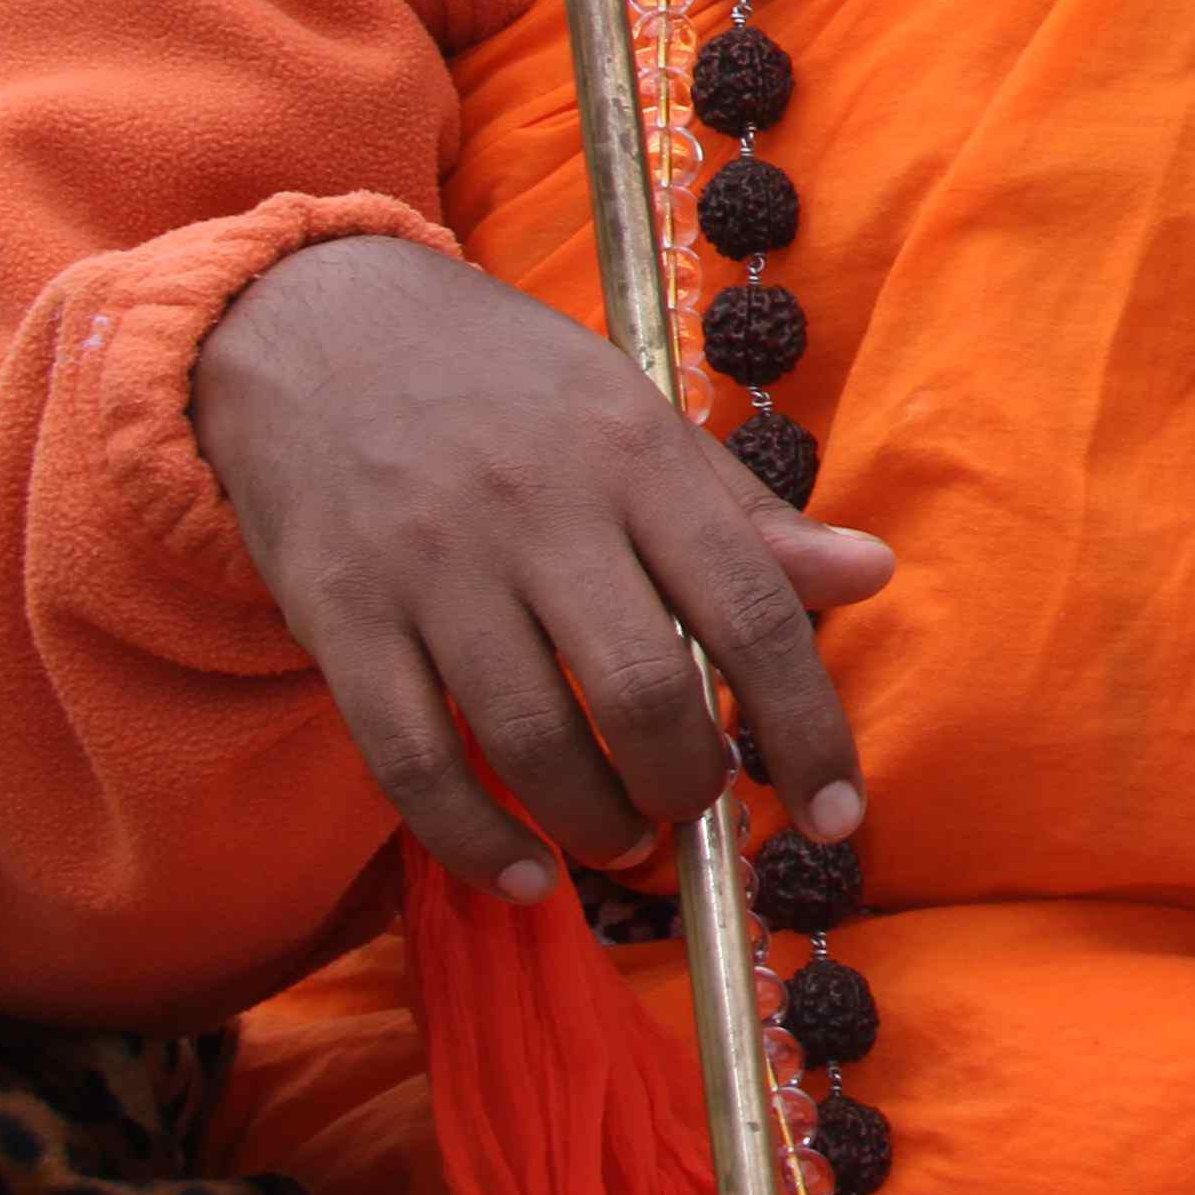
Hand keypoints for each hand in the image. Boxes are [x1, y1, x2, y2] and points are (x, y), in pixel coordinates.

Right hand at [194, 232, 891, 898]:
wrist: (323, 321)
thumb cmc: (508, 381)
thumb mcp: (639, 416)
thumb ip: (747, 515)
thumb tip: (872, 574)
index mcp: (636, 457)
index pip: (753, 611)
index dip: (808, 728)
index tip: (837, 814)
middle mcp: (541, 512)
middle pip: (645, 691)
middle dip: (688, 783)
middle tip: (698, 807)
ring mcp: (434, 567)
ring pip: (531, 739)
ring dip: (593, 820)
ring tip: (623, 837)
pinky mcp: (342, 615)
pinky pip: (410, 760)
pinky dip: (472, 838)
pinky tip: (522, 872)